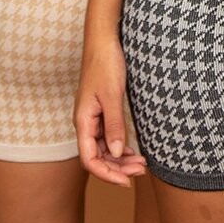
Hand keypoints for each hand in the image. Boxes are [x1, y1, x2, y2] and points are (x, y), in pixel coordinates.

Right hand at [75, 38, 146, 185]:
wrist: (103, 42)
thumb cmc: (105, 64)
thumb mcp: (112, 95)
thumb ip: (114, 124)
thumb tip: (118, 152)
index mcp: (82, 121)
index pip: (89, 159)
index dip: (106, 174)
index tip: (126, 181)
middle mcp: (85, 123)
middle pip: (97, 157)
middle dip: (117, 168)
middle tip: (140, 172)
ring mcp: (93, 118)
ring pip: (104, 148)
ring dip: (120, 159)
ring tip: (141, 164)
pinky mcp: (101, 111)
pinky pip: (108, 136)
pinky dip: (120, 146)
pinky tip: (133, 151)